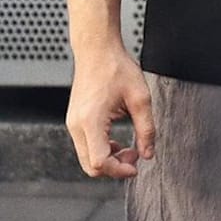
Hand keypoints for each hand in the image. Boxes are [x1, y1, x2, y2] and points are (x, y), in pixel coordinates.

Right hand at [65, 44, 155, 177]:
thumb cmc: (116, 67)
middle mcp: (77, 125)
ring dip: (108, 159)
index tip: (135, 167)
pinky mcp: (74, 120)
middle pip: (90, 166)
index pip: (99, 161)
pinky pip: (86, 145)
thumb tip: (148, 153)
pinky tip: (117, 140)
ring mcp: (73, 123)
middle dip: (114, 167)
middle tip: (135, 156)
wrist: (97, 50)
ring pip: (87, 158)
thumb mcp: (140, 97)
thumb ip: (146, 128)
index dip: (119, 170)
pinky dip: (101, 149)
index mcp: (91, 120)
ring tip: (129, 147)